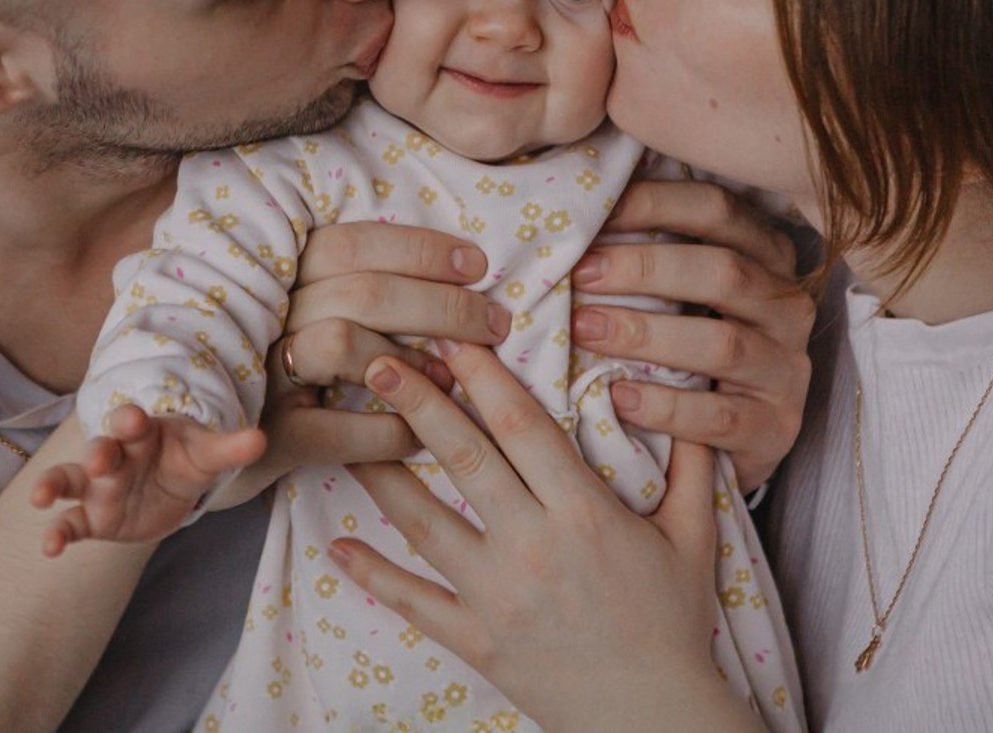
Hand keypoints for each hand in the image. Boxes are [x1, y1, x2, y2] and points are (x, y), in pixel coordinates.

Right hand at [31, 404, 263, 554]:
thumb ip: (230, 448)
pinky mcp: (94, 518)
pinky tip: (49, 547)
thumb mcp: (208, 454)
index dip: (132, 421)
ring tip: (41, 496)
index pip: (131, 421)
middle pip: (100, 449)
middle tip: (99, 460)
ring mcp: (100, 488)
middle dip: (98, 452)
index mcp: (142, 433)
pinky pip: (71, 523)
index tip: (137, 422)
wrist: (174, 488)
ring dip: (54, 484)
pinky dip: (58, 533)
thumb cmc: (186, 459)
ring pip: (70, 481)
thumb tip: (260, 439)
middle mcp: (115, 456)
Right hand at [209, 222, 506, 508]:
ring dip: (414, 360)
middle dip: (441, 303)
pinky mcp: (267, 439)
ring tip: (455, 378)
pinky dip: (388, 431)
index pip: (352, 243)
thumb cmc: (292, 371)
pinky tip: (420, 435)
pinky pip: (335, 429)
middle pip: (364, 291)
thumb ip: (363, 288)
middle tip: (493, 323)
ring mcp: (262, 374)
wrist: (222, 453)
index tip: (476, 263)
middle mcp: (267, 316)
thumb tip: (456, 272)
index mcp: (283, 276)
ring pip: (344, 342)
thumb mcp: (314, 314)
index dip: (419, 249)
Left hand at [331, 347, 758, 730]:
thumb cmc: (674, 623)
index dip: (484, 376)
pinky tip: (337, 546)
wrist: (657, 721)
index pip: (523, 427)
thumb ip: (693, 465)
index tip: (452, 337)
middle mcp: (533, 546)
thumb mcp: (694, 538)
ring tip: (345, 432)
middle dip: (420, 404)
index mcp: (583, 513)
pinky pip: (416, 602)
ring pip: (426, 523)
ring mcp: (497, 595)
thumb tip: (690, 396)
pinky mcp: (476, 639)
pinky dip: (374, 574)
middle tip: (377, 359)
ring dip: (382, 475)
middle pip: (465, 460)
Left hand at [569, 179, 813, 490]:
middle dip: (643, 268)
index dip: (653, 203)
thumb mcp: (675, 285)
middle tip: (579, 274)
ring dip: (645, 334)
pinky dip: (665, 407)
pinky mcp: (776, 427)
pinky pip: (720, 416)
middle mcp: (786, 304)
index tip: (591, 214)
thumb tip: (570, 205)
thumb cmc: (681, 338)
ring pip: (723, 344)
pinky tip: (618, 396)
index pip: (716, 208)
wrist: (721, 437)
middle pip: (722, 271)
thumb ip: (644, 244)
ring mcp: (787, 368)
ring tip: (584, 329)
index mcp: (764, 252)